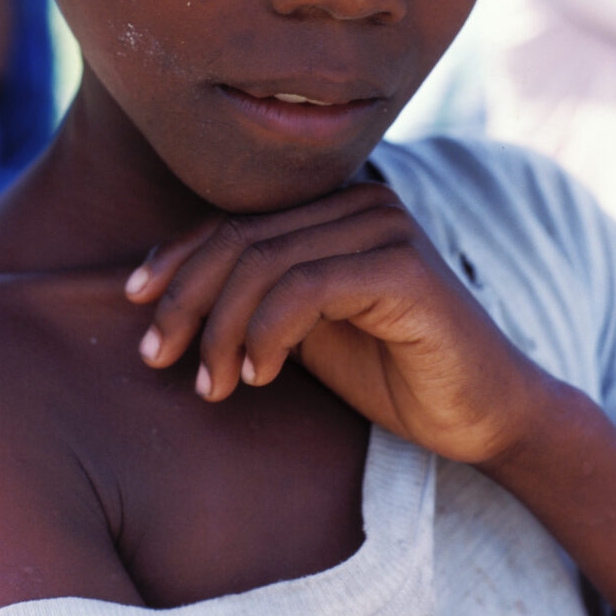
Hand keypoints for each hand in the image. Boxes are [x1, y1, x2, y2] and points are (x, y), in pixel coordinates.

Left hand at [125, 181, 549, 464]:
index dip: (177, 258)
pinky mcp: (403, 267)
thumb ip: (255, 294)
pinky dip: (266, 333)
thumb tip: (165, 289)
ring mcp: (385, 228)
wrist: (481, 414)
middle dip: (185, 299)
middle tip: (158, 358)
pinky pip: (305, 287)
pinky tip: (260, 376)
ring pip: (264, 262)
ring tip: (213, 385)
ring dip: (222, 329)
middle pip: (241, 237)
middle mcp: (361, 202)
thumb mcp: (303, 328)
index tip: (135, 304)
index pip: (236, 219)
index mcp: (336, 206)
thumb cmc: (390, 370)